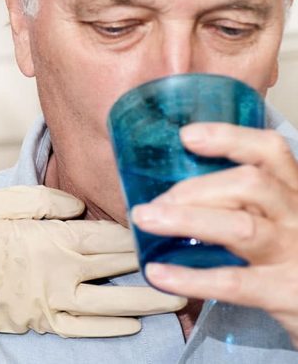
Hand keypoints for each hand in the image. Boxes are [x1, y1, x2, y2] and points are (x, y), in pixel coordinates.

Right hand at [0, 185, 185, 336]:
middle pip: (118, 269)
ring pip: (111, 305)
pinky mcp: (39, 320)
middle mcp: (59, 273)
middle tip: (187, 261)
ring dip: (146, 301)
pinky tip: (132, 324)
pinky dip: (110, 327)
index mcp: (52, 239)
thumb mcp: (1, 201)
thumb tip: (79, 206)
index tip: (164, 228)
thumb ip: (46, 201)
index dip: (140, 233)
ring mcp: (51, 301)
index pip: (109, 236)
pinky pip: (82, 328)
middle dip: (153, 264)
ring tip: (177, 298)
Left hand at [133, 122, 297, 345]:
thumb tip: (168, 193)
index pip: (270, 152)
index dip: (230, 138)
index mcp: (294, 193)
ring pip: (241, 227)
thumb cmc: (287, 257)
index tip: (187, 136)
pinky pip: (233, 282)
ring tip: (145, 219)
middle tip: (154, 202)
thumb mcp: (275, 219)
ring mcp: (293, 254)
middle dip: (194, 188)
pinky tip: (158, 273)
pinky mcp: (284, 292)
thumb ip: (238, 201)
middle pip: (251, 184)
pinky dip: (190, 278)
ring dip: (187, 220)